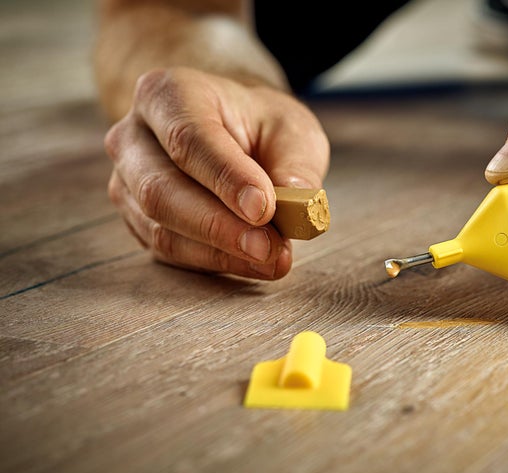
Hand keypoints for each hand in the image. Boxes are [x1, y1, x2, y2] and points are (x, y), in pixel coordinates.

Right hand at [104, 67, 328, 278]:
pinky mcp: (136, 219)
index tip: (264, 209)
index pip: (188, 138)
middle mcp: (134, 136)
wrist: (231, 131)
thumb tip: (298, 208)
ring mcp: (127, 181)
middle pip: (161, 190)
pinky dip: (212, 262)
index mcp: (168, 93)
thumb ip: (297, 167)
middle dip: (219, 226)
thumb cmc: (260, 127)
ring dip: (219, 252)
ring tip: (272, 259)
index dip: (225, 178)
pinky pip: (167, 250)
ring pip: (160, 228)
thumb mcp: (293, 131)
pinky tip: (252, 262)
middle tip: (270, 248)